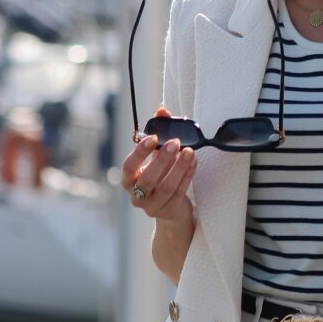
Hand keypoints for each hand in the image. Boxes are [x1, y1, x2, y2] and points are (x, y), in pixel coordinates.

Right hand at [120, 107, 196, 223]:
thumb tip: (162, 110)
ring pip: (166, 188)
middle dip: (162, 159)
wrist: (170, 208)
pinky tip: (194, 161)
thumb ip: (157, 132)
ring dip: (179, 167)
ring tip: (189, 152)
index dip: (139, 153)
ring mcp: (153, 206)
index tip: (152, 138)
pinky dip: (188, 175)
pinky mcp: (170, 210)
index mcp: (129, 180)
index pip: (128, 167)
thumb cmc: (159, 176)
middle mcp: (137, 195)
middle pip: (147, 179)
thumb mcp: (155, 155)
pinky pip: (180, 192)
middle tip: (175, 142)